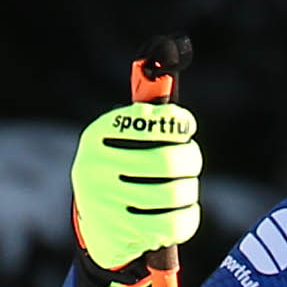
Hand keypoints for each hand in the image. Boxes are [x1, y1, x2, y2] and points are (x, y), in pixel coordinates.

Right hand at [72, 99, 201, 286]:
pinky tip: (185, 211)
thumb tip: (170, 52)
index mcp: (97, 137)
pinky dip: (188, 217)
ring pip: (175, 193)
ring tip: (186, 188)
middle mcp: (96, 168)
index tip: (185, 127)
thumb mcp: (124, 141)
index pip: (148, 121)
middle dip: (190, 159)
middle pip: (168, 161)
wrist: (99, 230)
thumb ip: (148, 109)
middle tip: (191, 161)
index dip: (176, 123)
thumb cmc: (123, 172)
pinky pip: (174, 223)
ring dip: (189, 190)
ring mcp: (107, 203)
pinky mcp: (123, 234)